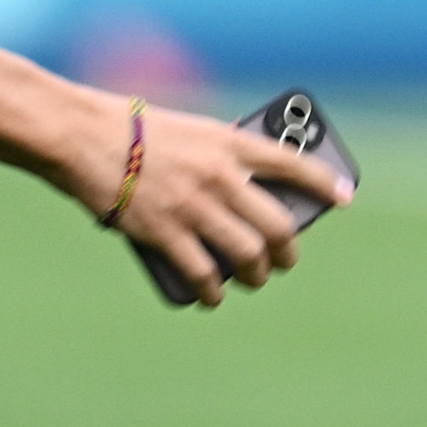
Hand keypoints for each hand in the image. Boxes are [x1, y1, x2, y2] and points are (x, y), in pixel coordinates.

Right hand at [82, 97, 349, 306]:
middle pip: (277, 226)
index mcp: (230, 142)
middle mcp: (222, 176)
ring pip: (248, 256)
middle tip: (286, 260)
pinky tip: (212, 297)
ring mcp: (195, 207)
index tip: (343, 197)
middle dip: (288, 251)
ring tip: (254, 279)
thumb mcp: (187, 129)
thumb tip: (235, 201)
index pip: (295, 164)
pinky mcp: (165, 233)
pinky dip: (212, 292)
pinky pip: (203, 274)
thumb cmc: (130, 129)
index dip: (324, 183)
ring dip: (256, 274)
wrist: (83, 136)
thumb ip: (216, 158)